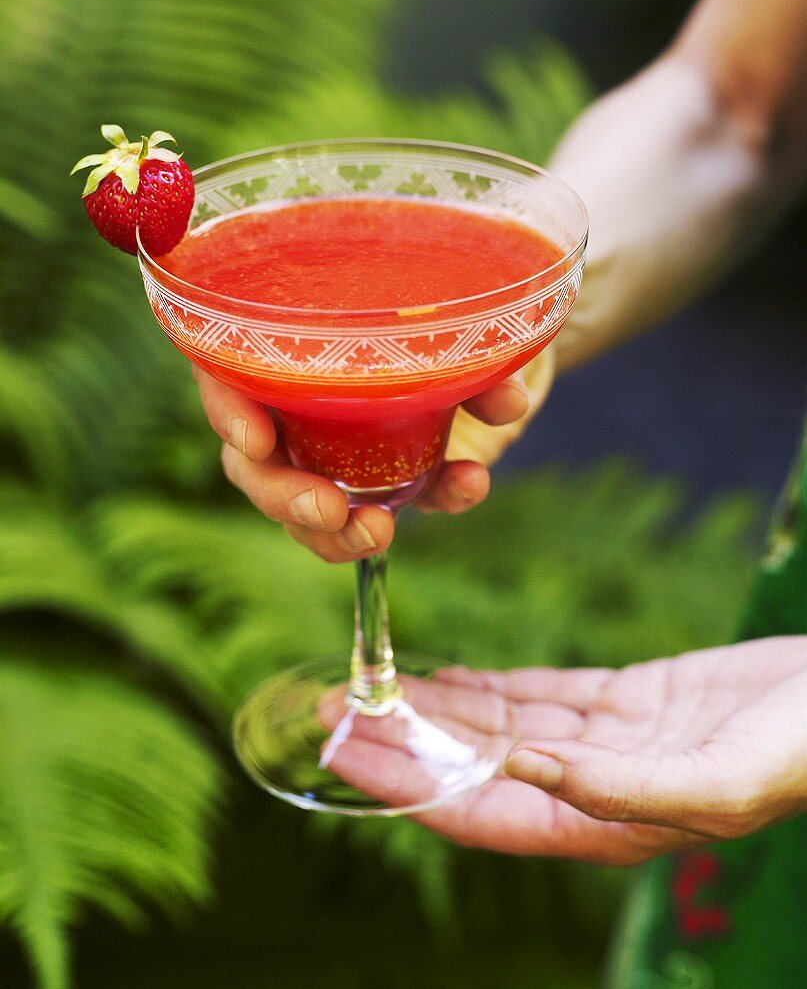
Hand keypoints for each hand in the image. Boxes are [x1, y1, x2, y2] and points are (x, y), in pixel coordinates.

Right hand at [192, 350, 553, 560]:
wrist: (489, 337)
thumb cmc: (440, 309)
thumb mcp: (450, 321)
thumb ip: (470, 359)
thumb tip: (502, 400)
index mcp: (283, 354)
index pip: (226, 380)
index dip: (227, 413)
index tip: (257, 441)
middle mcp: (298, 412)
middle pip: (256, 468)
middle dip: (284, 498)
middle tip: (329, 510)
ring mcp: (338, 457)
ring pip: (306, 512)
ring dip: (336, 536)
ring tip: (380, 532)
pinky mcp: (389, 484)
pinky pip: (398, 507)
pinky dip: (435, 504)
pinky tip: (471, 484)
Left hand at [320, 637, 806, 864]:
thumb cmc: (797, 753)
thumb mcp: (716, 782)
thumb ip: (618, 790)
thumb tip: (523, 771)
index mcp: (605, 823)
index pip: (481, 814)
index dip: (410, 788)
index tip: (348, 759)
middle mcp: (593, 787)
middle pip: (476, 767)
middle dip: (405, 744)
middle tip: (334, 713)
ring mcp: (608, 739)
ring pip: (502, 726)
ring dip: (438, 710)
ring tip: (374, 691)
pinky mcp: (627, 698)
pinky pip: (542, 694)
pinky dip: (493, 687)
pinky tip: (451, 678)